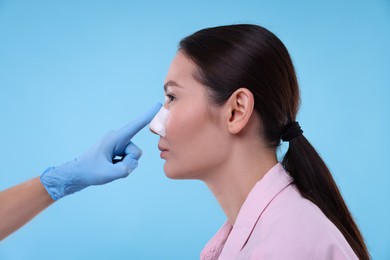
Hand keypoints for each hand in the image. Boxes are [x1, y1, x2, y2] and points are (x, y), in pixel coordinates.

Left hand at [40, 103, 160, 199]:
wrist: (76, 174)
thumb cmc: (89, 172)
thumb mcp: (107, 174)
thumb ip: (124, 170)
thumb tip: (133, 164)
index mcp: (114, 138)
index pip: (135, 125)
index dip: (148, 116)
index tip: (158, 105)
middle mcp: (118, 138)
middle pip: (136, 151)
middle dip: (129, 162)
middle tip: (112, 168)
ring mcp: (118, 145)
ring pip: (133, 157)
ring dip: (125, 165)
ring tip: (109, 168)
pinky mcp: (117, 150)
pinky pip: (128, 159)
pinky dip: (122, 166)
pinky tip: (110, 167)